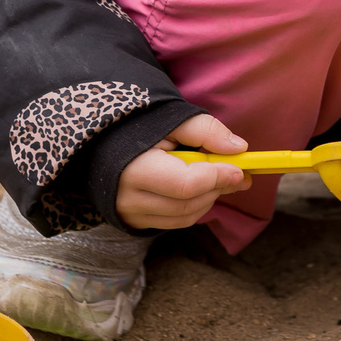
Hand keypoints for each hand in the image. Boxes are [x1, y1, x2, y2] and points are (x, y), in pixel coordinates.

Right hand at [114, 114, 249, 231]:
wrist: (101, 144)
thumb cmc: (137, 127)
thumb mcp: (171, 119)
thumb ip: (205, 130)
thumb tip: (239, 148)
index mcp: (135, 169)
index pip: (186, 184)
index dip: (217, 177)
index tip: (239, 168)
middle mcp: (130, 199)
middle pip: (189, 204)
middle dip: (218, 188)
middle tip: (237, 173)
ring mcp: (131, 215)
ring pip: (185, 217)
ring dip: (209, 199)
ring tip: (216, 177)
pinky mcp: (136, 222)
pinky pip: (175, 222)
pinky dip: (194, 207)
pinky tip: (198, 188)